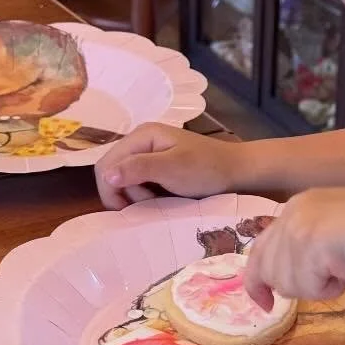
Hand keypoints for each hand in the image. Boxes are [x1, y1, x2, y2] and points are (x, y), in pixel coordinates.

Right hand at [95, 124, 244, 208]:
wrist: (238, 171)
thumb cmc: (207, 169)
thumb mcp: (172, 168)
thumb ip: (139, 169)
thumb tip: (106, 175)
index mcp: (142, 135)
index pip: (106, 163)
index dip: (110, 189)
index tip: (128, 209)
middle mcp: (141, 140)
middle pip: (112, 170)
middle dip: (122, 192)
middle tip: (146, 205)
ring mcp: (149, 152)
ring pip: (124, 178)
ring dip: (134, 194)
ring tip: (156, 201)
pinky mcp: (158, 164)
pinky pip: (138, 180)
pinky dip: (143, 193)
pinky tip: (159, 199)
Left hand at [244, 189, 344, 305]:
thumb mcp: (333, 239)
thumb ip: (306, 251)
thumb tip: (283, 281)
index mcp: (298, 207)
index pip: (261, 248)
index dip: (257, 279)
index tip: (263, 303)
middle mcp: (292, 214)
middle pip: (267, 269)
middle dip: (292, 286)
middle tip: (325, 285)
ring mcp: (298, 227)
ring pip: (286, 283)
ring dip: (316, 287)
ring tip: (344, 269)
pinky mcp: (308, 244)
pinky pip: (307, 287)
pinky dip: (329, 288)